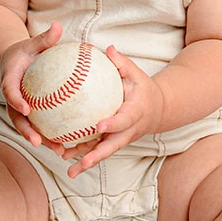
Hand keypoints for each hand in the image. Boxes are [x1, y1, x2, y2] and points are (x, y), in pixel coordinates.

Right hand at [0, 21, 67, 151]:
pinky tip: (70, 144)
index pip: (10, 93)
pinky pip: (39, 127)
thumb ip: (44, 39)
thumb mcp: (31, 43)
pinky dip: (51, 136)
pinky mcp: (28, 115)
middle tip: (38, 142)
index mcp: (10, 82)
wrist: (10, 64)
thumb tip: (58, 26)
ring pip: (28, 128)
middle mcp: (13, 99)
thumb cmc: (24, 52)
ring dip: (42, 141)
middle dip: (27, 132)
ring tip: (60, 151)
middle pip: (17, 119)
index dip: (16, 102)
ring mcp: (19, 109)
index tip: (27, 109)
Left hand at [62, 45, 167, 175]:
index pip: (123, 120)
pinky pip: (97, 149)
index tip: (98, 126)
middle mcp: (128, 131)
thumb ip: (122, 64)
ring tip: (69, 171)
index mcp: (135, 113)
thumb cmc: (143, 88)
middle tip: (82, 163)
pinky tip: (63, 156)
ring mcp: (120, 139)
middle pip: (112, 146)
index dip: (112, 124)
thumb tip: (107, 49)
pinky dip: (82, 155)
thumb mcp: (137, 74)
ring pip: (103, 152)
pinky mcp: (113, 142)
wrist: (158, 110)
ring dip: (86, 162)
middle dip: (97, 156)